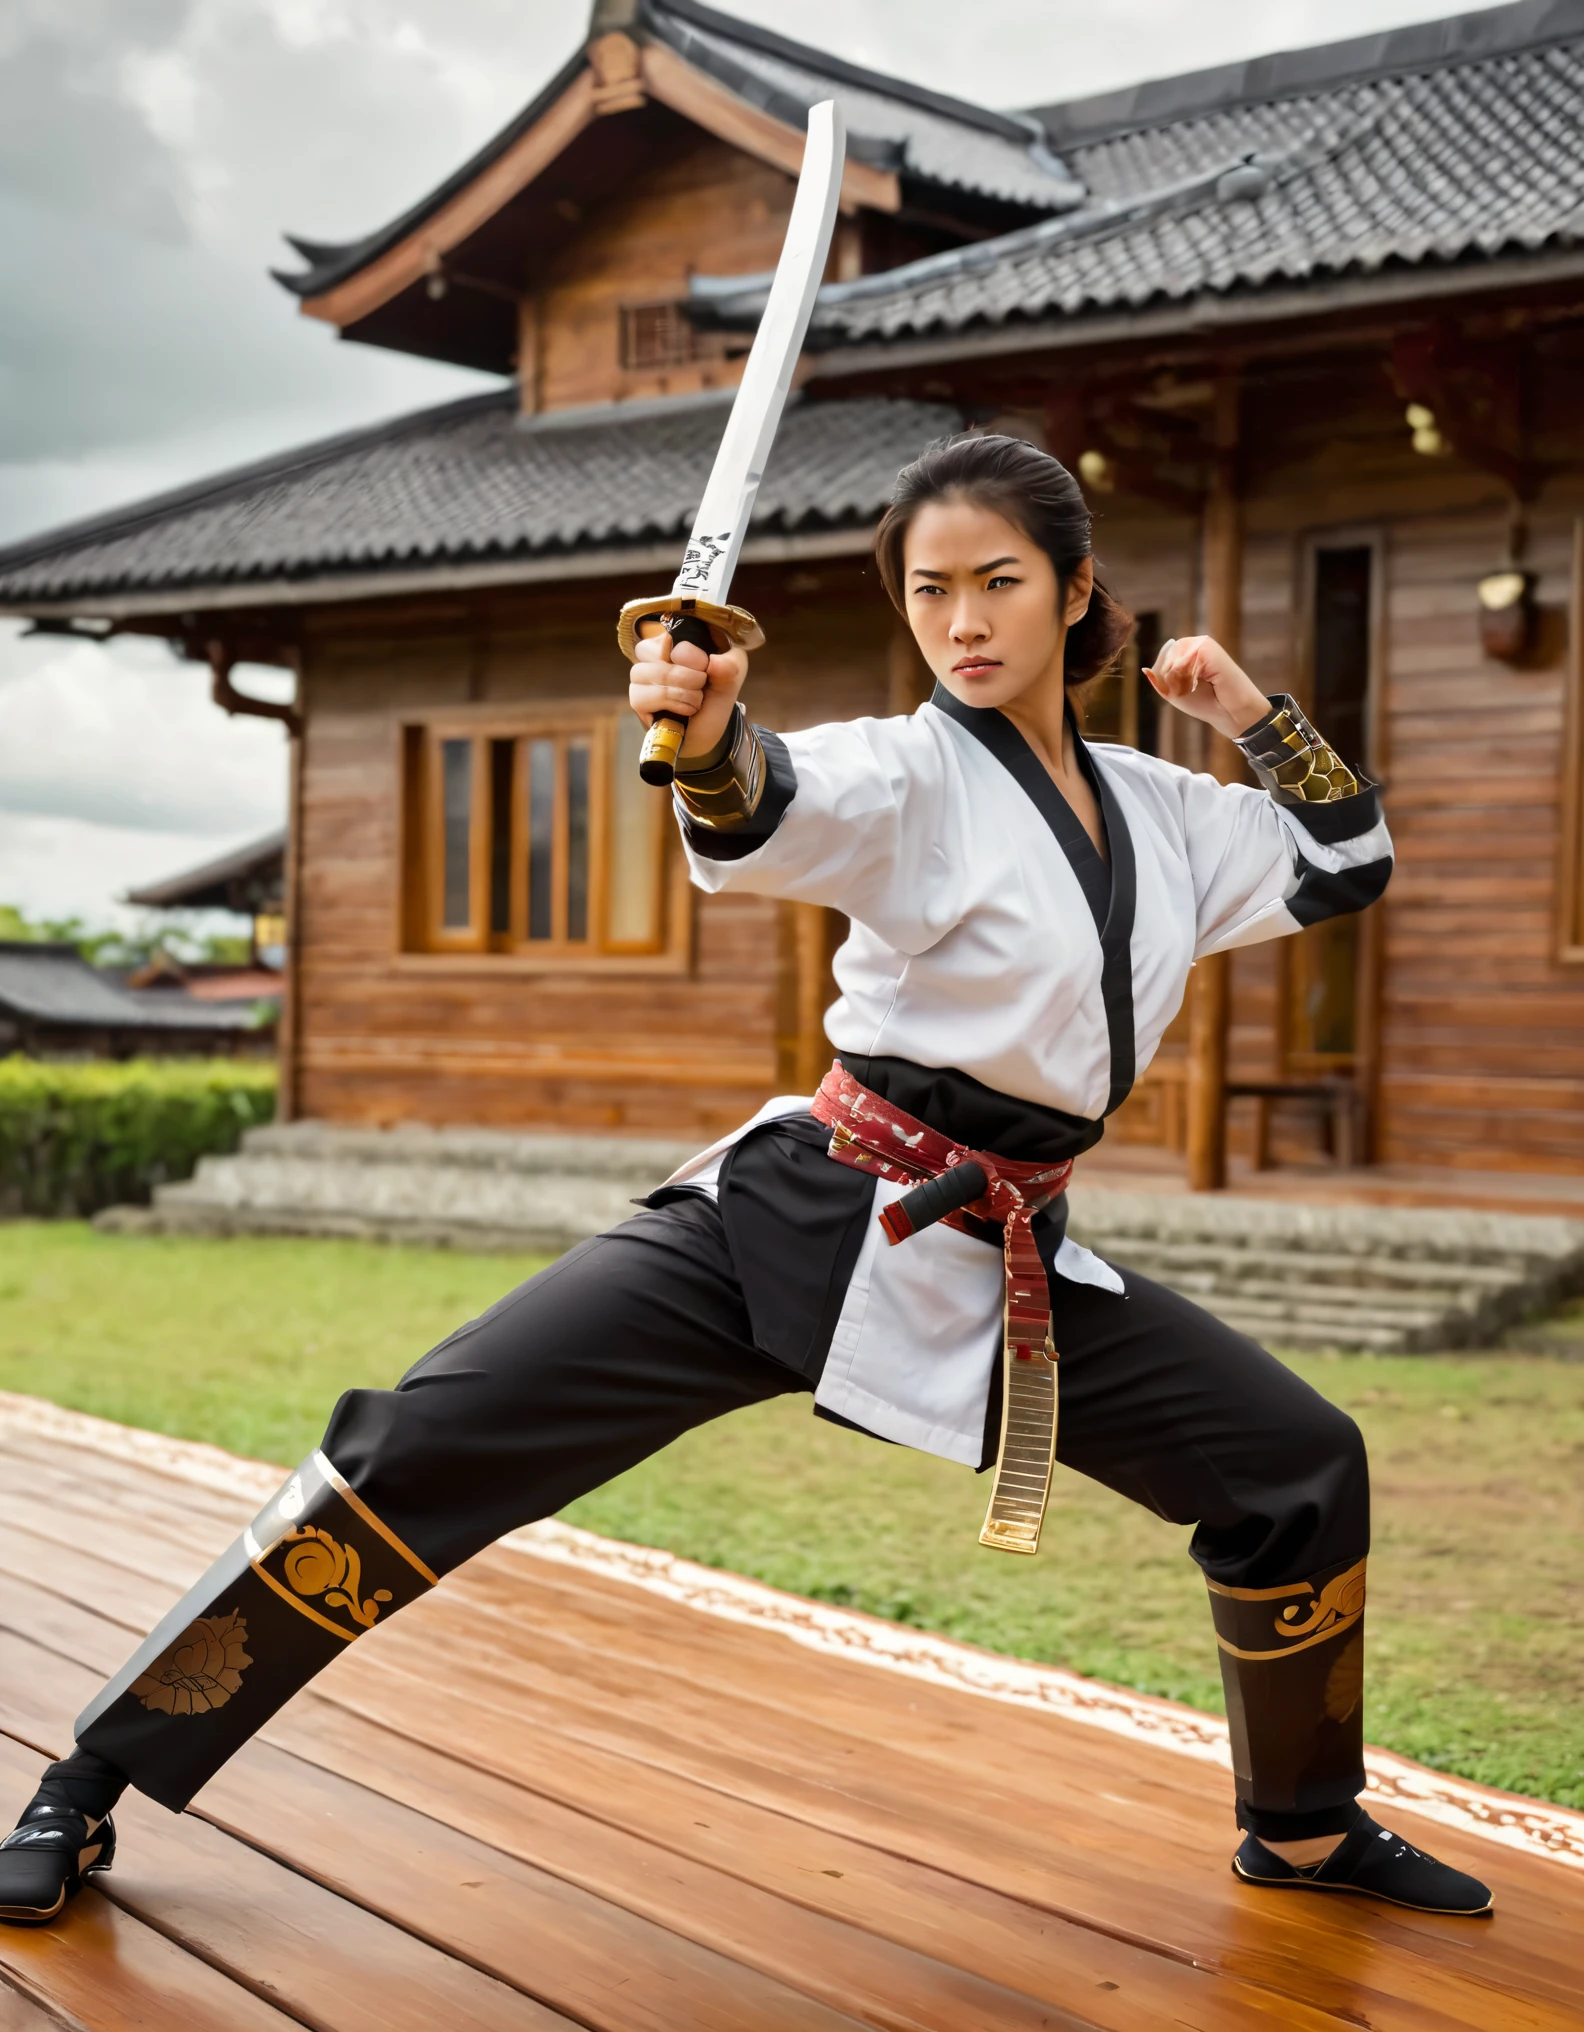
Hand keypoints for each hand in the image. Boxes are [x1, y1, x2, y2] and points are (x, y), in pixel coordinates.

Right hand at [628, 627, 748, 760]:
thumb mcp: (731, 678)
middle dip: (683, 674)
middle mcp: (653, 656)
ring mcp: (642, 679)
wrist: (709, 733)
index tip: (706, 667)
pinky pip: (640, 696)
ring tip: (695, 701)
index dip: (689, 654)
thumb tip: (713, 663)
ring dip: (677, 690)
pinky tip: (684, 711)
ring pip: (642, 672)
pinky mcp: (638, 702)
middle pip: (647, 649)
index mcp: (673, 641)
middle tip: (701, 685)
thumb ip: (729, 666)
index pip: (666, 633)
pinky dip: (668, 703)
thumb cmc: (715, 699)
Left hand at [1143, 635, 1270, 739]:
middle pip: (1164, 662)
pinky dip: (1189, 678)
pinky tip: (1205, 681)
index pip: (1161, 662)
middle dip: (1173, 682)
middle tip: (1195, 689)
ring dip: (1181, 681)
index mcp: (1185, 652)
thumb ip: (1159, 680)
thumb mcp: (1174, 692)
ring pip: (1171, 664)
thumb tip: (1145, 669)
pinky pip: (1182, 664)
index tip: (1189, 690)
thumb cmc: (1206, 702)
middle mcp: (1193, 644)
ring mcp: (1201, 643)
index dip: (1168, 682)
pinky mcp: (1207, 646)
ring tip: (1199, 685)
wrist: (1230, 712)